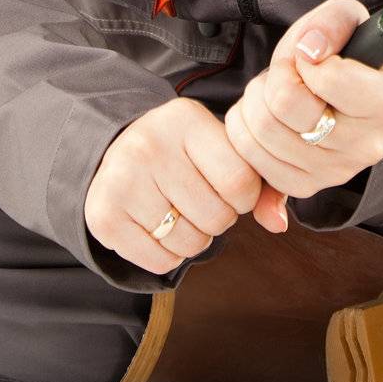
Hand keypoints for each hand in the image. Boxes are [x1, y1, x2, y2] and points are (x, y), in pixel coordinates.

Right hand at [84, 97, 285, 274]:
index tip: (232, 188)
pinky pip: (159, 262)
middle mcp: (149, 146)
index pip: (239, 181)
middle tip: (203, 201)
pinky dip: (169, 255)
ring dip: (196, 238)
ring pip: (189, 244)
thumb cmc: (184, 152)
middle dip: (220, 219)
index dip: (245, 197)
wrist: (116, 149)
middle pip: (217, 217)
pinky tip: (159, 227)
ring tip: (181, 212)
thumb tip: (279, 225)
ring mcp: (121, 181)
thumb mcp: (219, 147)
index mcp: (186, 120)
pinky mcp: (104, 217)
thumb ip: (259, 181)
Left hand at [224, 0, 382, 224]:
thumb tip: (308, 50)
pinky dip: (245, 131)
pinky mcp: (305, 186)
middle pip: (285, 105)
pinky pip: (250, 159)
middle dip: (273, 77)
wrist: (336, 90)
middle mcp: (367, 146)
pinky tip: (265, 117)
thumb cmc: (342, 52)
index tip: (308, 53)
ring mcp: (336, 172)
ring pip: (262, 131)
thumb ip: (332, 22)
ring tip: (273, 92)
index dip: (304, 57)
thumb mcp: (345, 18)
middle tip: (285, 71)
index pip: (327, 77)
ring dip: (254, 101)